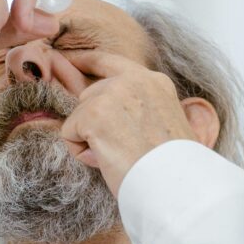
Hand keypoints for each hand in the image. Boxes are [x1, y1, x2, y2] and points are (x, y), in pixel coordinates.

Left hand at [58, 51, 197, 194]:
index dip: (87, 62)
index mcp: (154, 81)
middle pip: (89, 95)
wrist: (175, 184)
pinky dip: (81, 154)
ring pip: (78, 117)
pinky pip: (69, 134)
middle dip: (94, 124)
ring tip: (120, 157)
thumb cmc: (171, 167)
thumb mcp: (164, 125)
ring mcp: (111, 94)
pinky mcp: (92, 114)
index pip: (111, 62)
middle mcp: (132, 80)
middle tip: (122, 150)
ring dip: (90, 142)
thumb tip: (107, 114)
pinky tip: (107, 161)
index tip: (69, 59)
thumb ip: (140, 109)